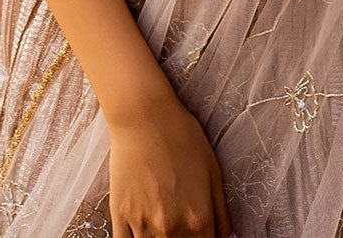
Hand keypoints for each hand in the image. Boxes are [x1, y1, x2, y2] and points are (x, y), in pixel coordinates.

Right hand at [105, 97, 233, 236]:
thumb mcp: (213, 171)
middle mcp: (171, 228)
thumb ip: (221, 213)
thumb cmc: (182, 136)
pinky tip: (142, 231)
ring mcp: (143, 224)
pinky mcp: (121, 216)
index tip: (200, 232)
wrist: (144, 115)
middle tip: (180, 219)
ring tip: (163, 222)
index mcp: (199, 219)